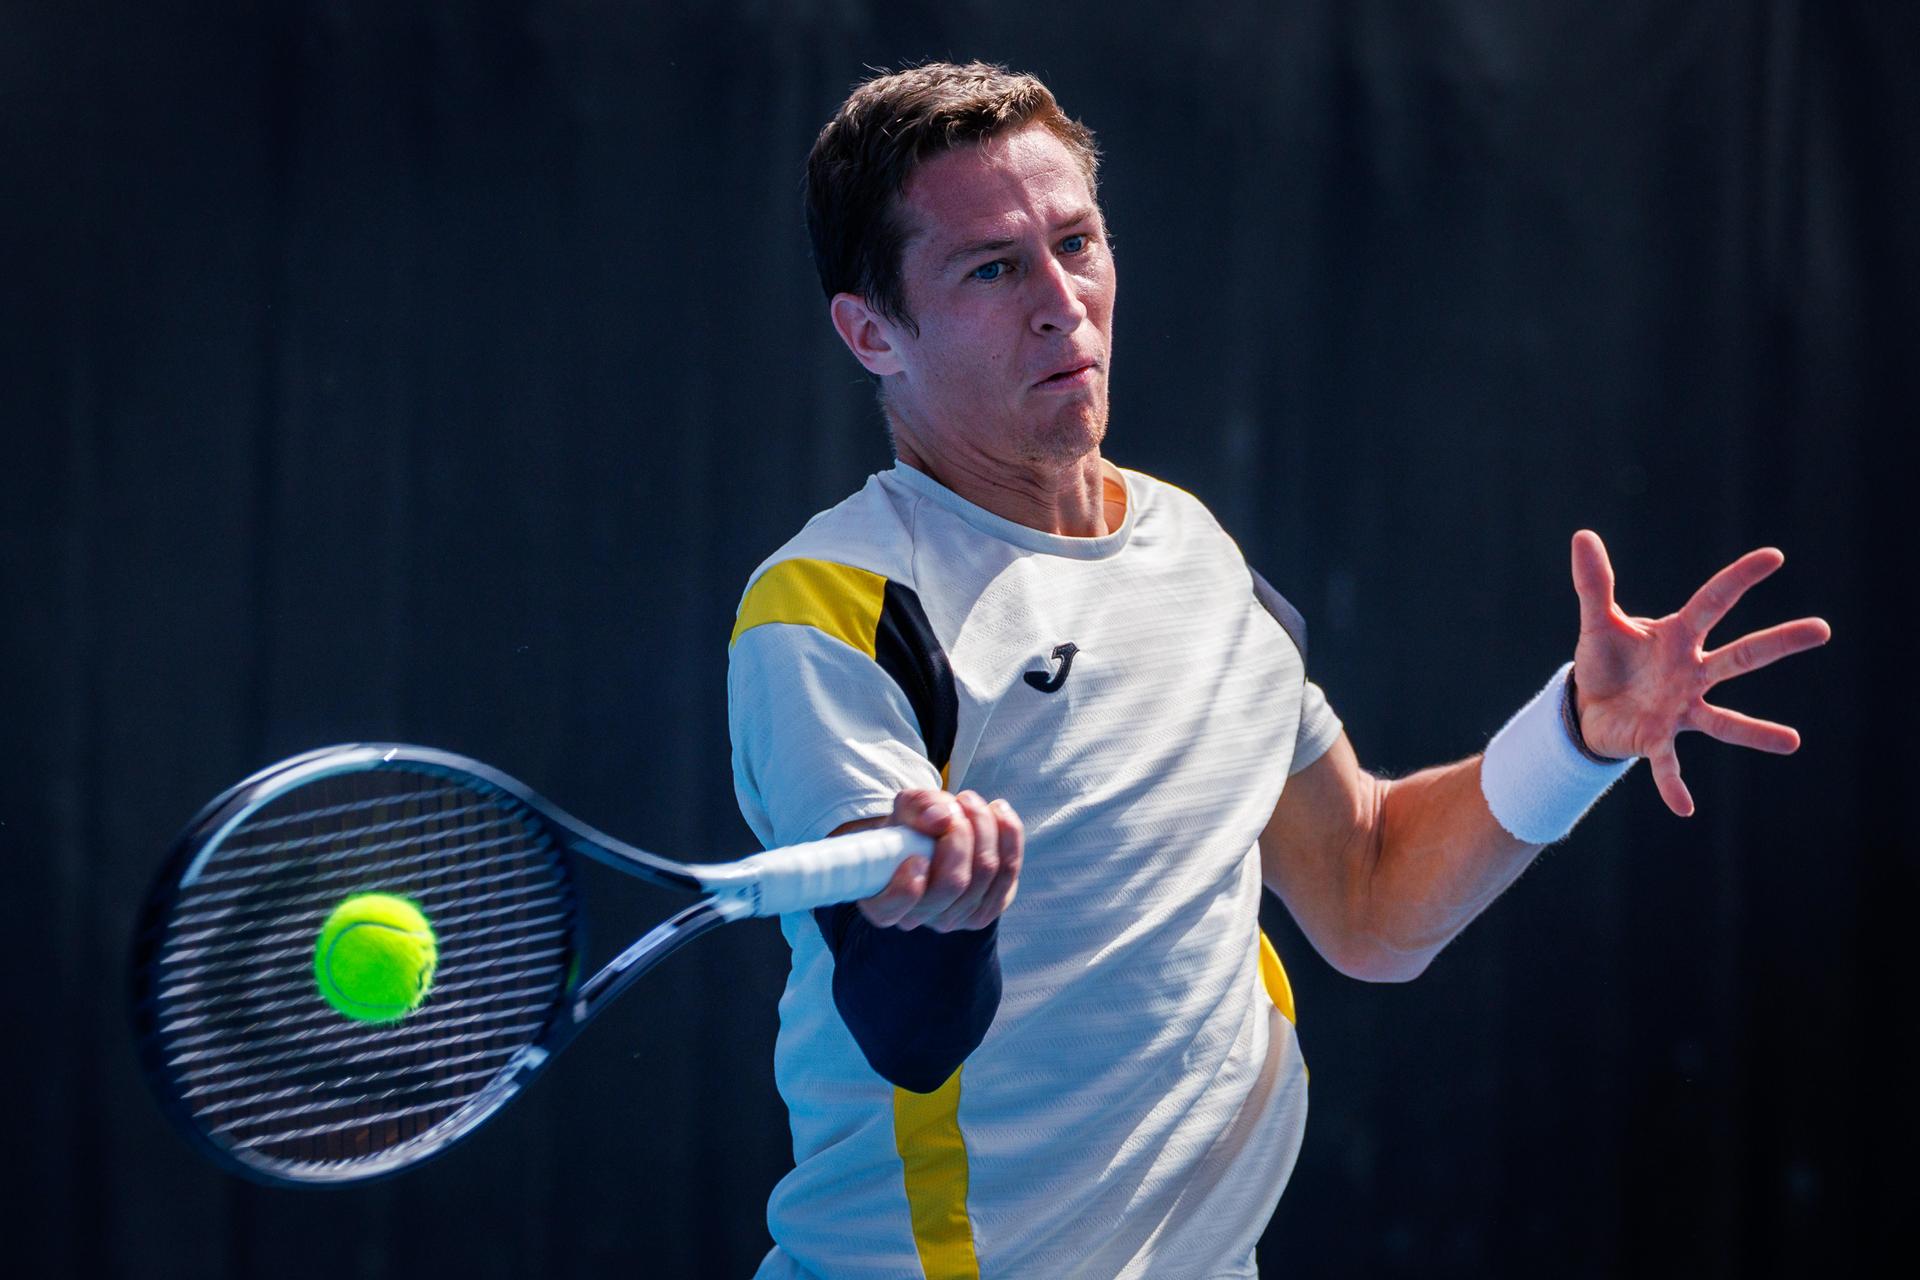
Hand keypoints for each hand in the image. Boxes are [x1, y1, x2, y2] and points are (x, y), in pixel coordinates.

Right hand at [853, 789, 1024, 931]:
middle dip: (960, 834)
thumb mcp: (906, 809)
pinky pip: (1008, 870)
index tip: (917, 858)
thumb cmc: (913, 827)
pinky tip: (998, 812)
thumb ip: (917, 808)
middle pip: (953, 883)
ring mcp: (955, 919)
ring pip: (985, 872)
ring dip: (984, 826)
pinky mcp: (986, 910)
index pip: (890, 909)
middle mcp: (917, 917)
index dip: (906, 888)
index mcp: (882, 900)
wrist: (935, 842)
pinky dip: (1008, 835)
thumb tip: (941, 818)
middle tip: (955, 806)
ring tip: (969, 802)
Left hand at [1569, 530, 1830, 815]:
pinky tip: (1683, 808)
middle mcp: (1691, 672)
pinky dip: (1673, 785)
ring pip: (1723, 719)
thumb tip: (1582, 535)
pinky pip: (1668, 765)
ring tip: (1792, 742)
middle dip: (1778, 643)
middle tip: (1822, 630)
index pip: (1714, 601)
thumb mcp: (1597, 621)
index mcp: (1678, 637)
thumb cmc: (1606, 659)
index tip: (1774, 557)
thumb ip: (1594, 583)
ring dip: (1755, 732)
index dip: (1740, 578)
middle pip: (1741, 656)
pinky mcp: (1657, 739)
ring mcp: (1680, 708)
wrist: (1588, 704)